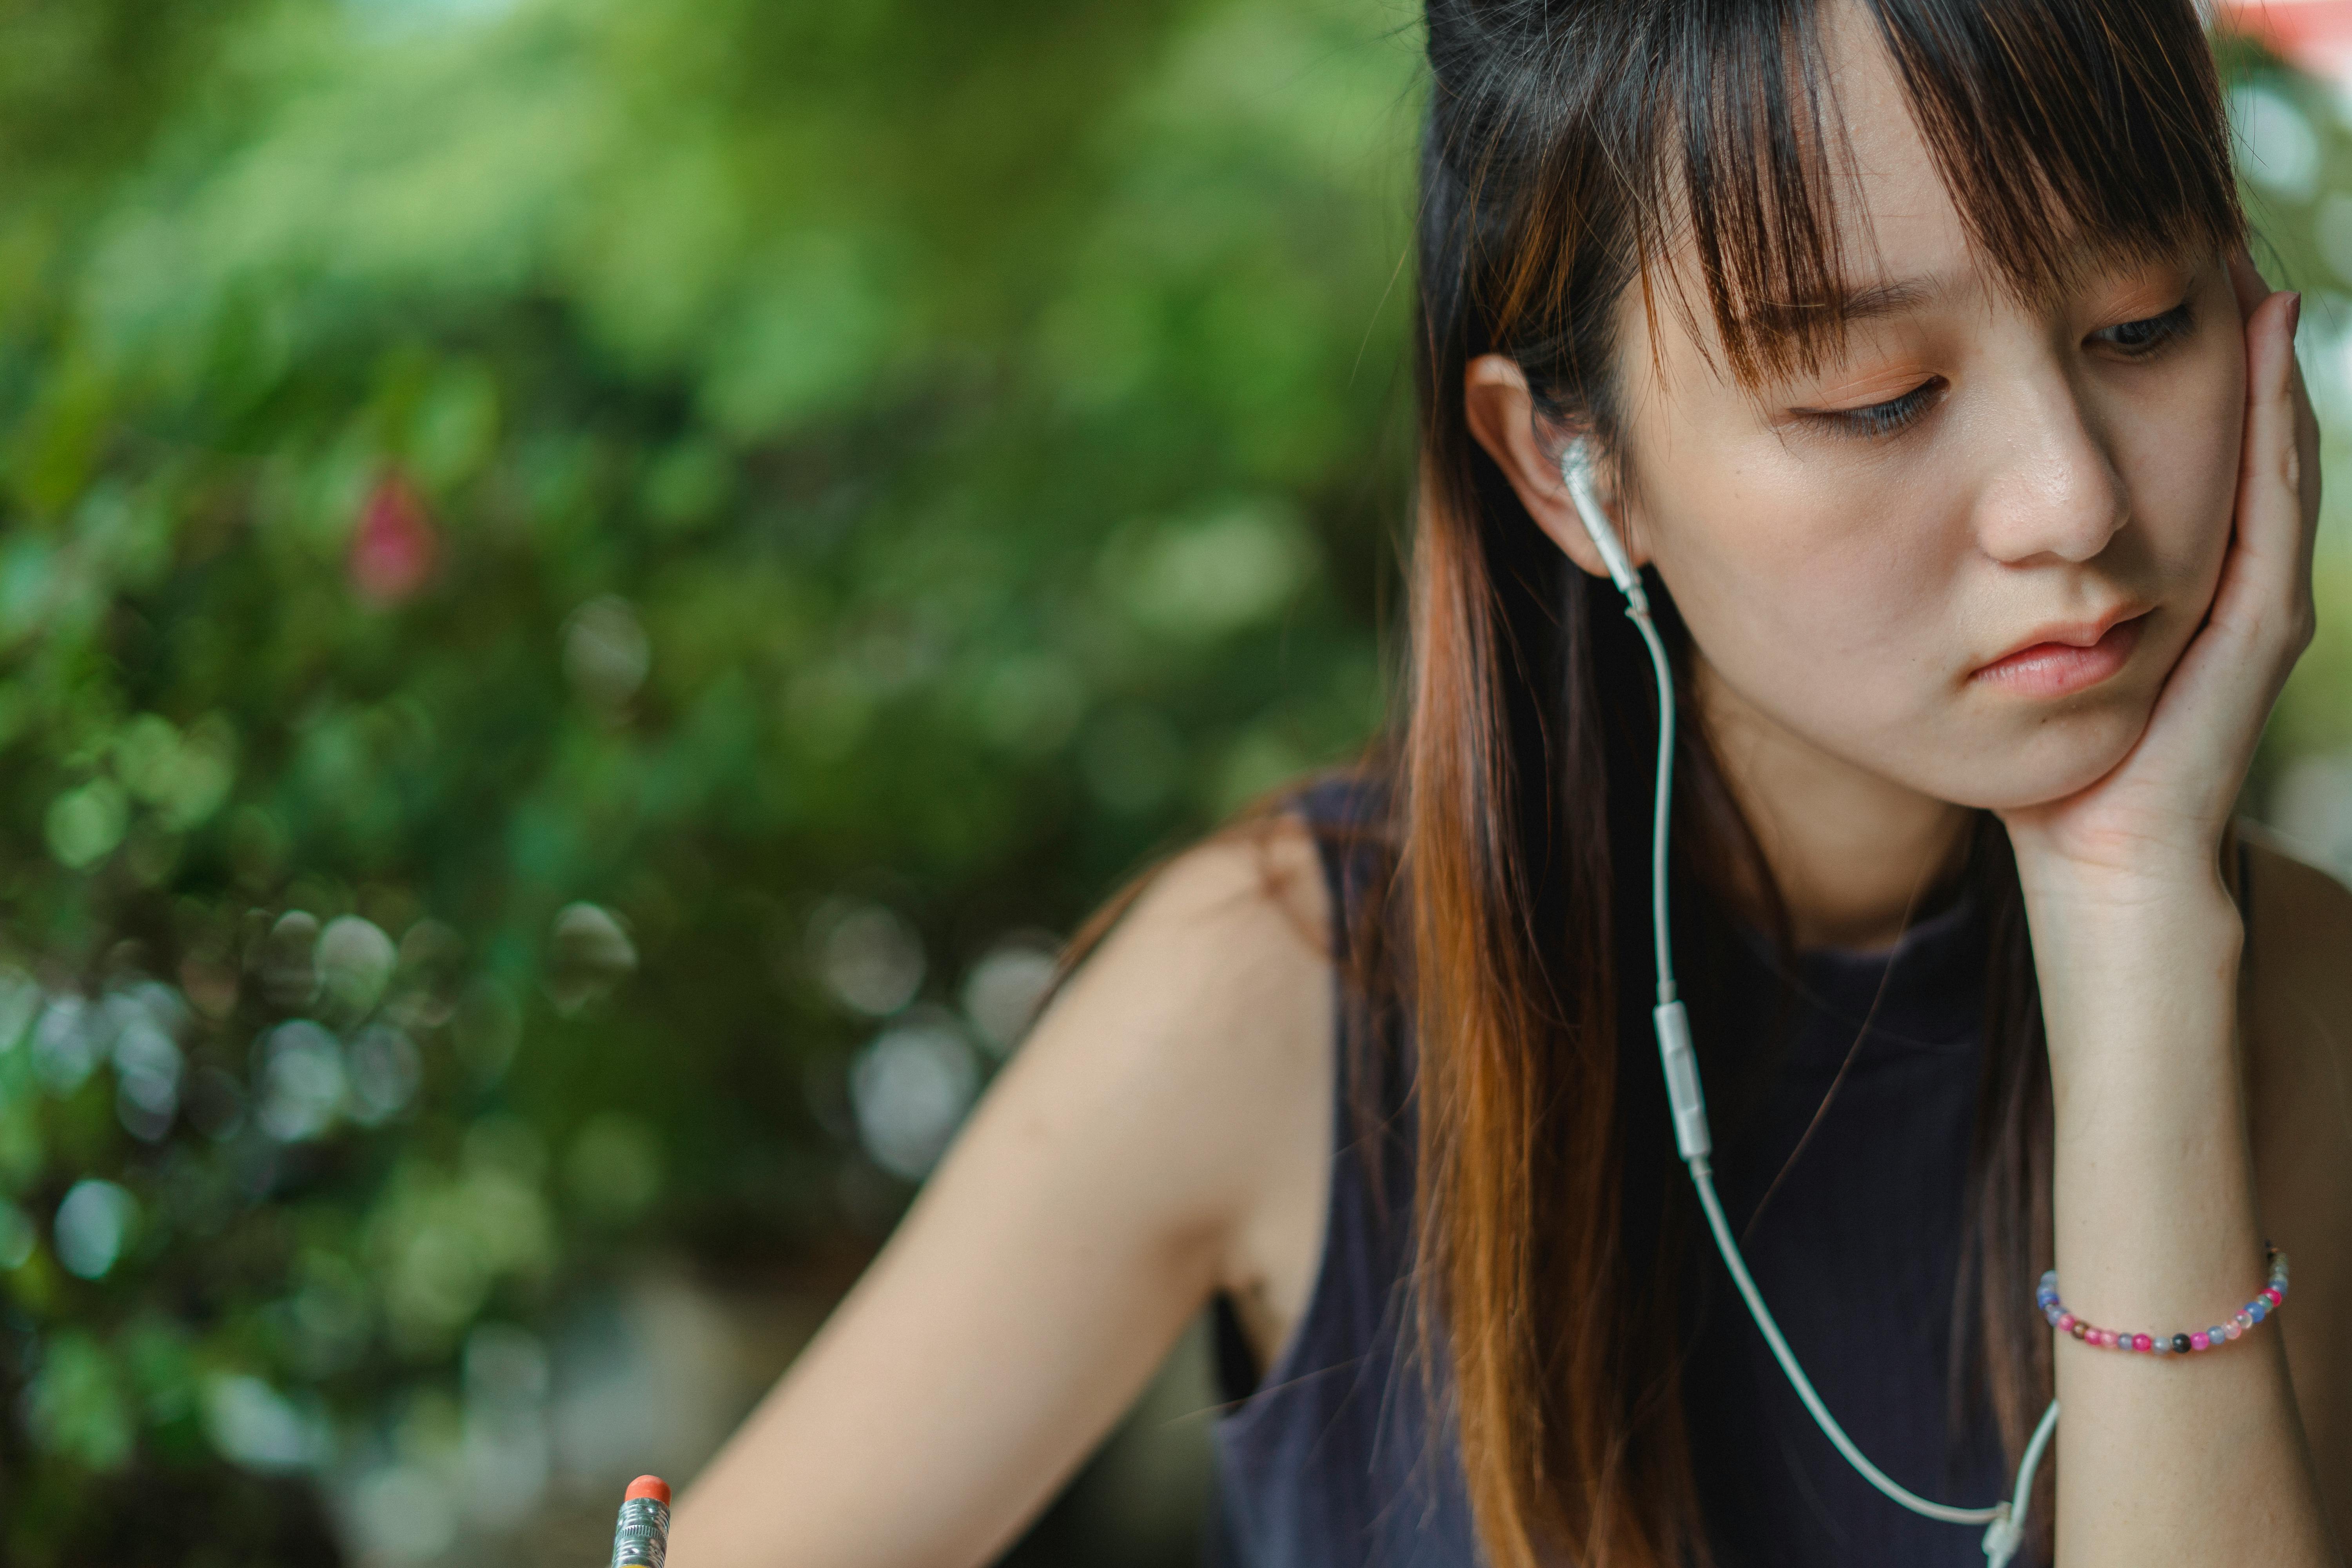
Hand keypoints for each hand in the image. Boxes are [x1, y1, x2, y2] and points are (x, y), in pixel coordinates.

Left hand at [1999, 251, 2320, 905]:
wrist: (2092, 861)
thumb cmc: (2033, 766)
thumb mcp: (1993, 647)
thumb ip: (1971, 578)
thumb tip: (1905, 509)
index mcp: (2152, 573)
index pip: (2164, 438)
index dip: (2148, 353)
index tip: (2122, 265)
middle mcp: (2214, 574)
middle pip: (2228, 428)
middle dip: (2211, 335)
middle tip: (2206, 226)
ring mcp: (2245, 597)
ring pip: (2268, 452)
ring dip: (2258, 361)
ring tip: (2240, 261)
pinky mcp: (2257, 628)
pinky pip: (2272, 513)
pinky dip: (2273, 434)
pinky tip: (2262, 353)